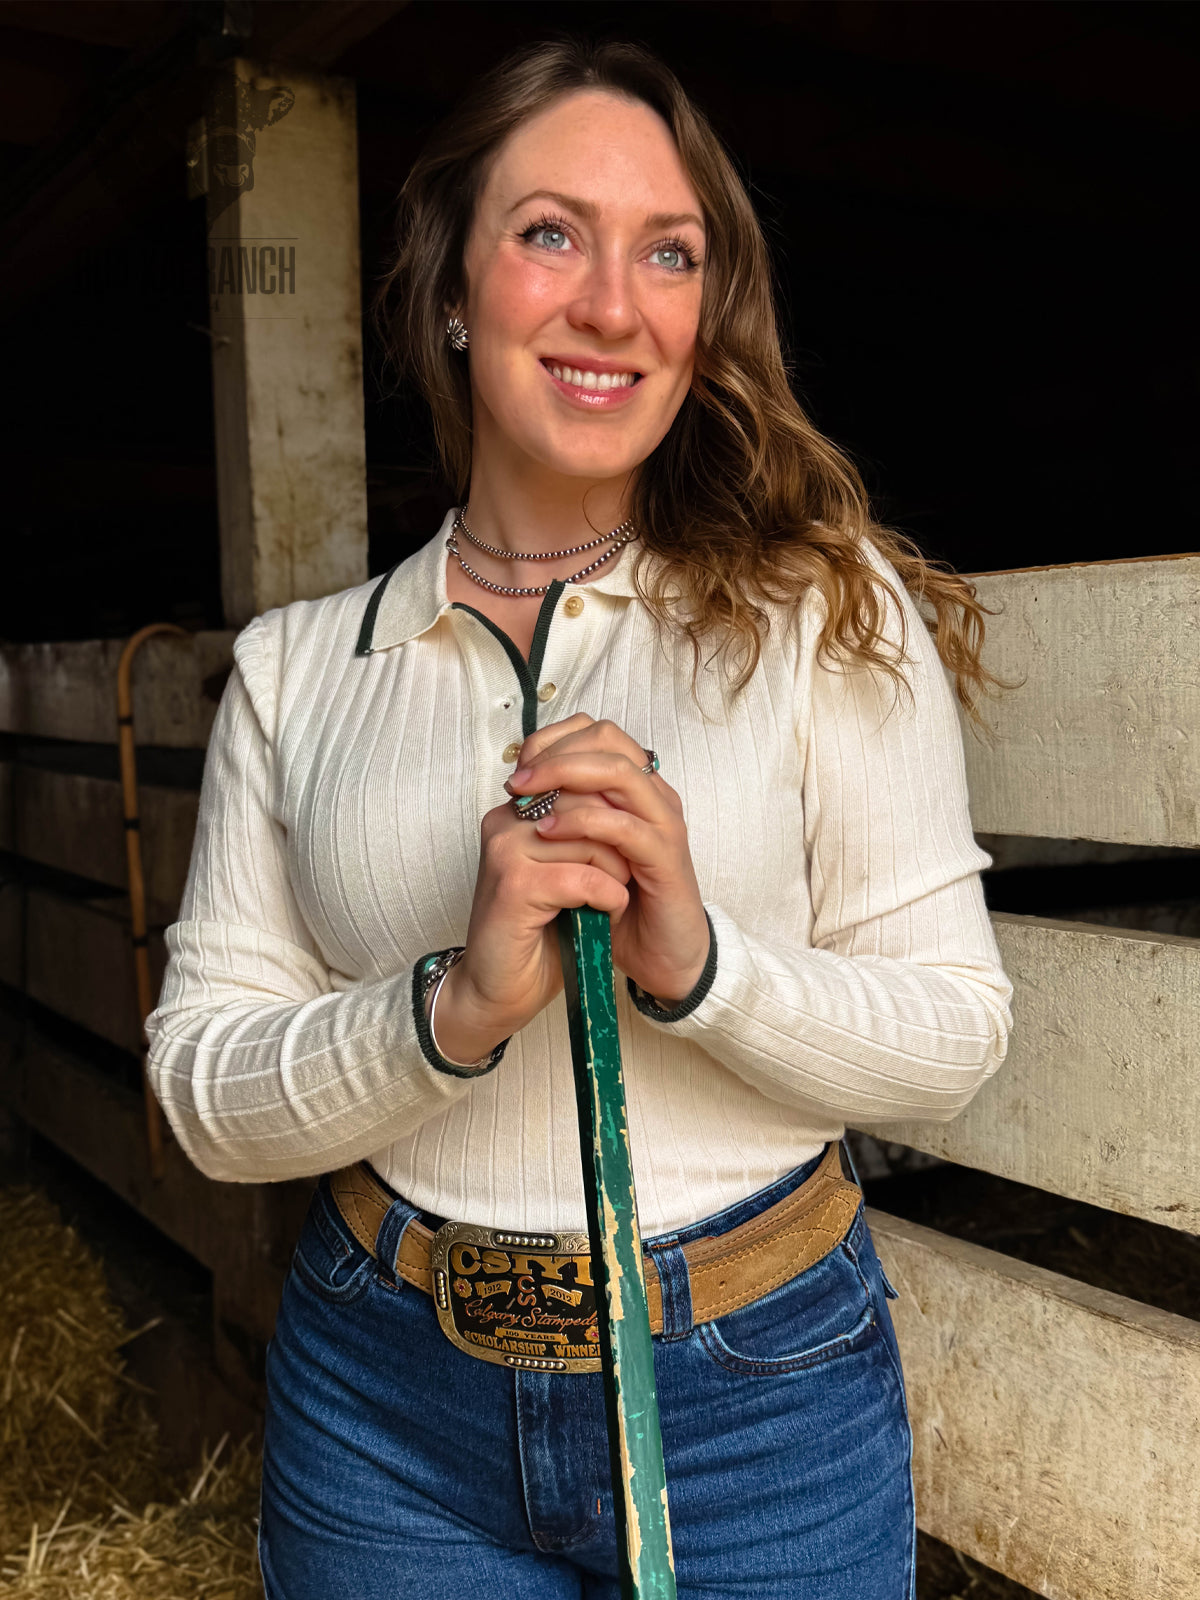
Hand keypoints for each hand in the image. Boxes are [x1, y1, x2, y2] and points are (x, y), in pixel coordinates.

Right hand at [433, 767, 632, 1063]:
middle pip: (590, 804)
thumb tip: (627, 792)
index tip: (622, 851)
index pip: (580, 777)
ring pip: (592, 840)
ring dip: (617, 874)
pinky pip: (585, 878)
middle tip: (620, 878)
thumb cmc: (540, 932)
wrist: (502, 990)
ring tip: (609, 899)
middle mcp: (504, 821)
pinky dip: (608, 899)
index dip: (615, 814)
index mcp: (515, 811)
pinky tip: (603, 914)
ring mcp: (506, 851)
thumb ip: (584, 829)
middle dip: (620, 843)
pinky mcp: (515, 885)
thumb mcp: (568, 868)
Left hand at [506, 714, 710, 1004]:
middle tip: (517, 779)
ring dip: (564, 777)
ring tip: (525, 799)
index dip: (554, 739)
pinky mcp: (665, 858)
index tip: (519, 764)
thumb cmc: (622, 902)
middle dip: (554, 752)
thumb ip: (567, 815)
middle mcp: (655, 795)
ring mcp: (664, 823)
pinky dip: (582, 823)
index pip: (598, 733)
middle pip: (607, 739)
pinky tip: (548, 833)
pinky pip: (623, 827)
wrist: (663, 955)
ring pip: (618, 773)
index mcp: (638, 788)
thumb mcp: (586, 850)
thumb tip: (521, 788)